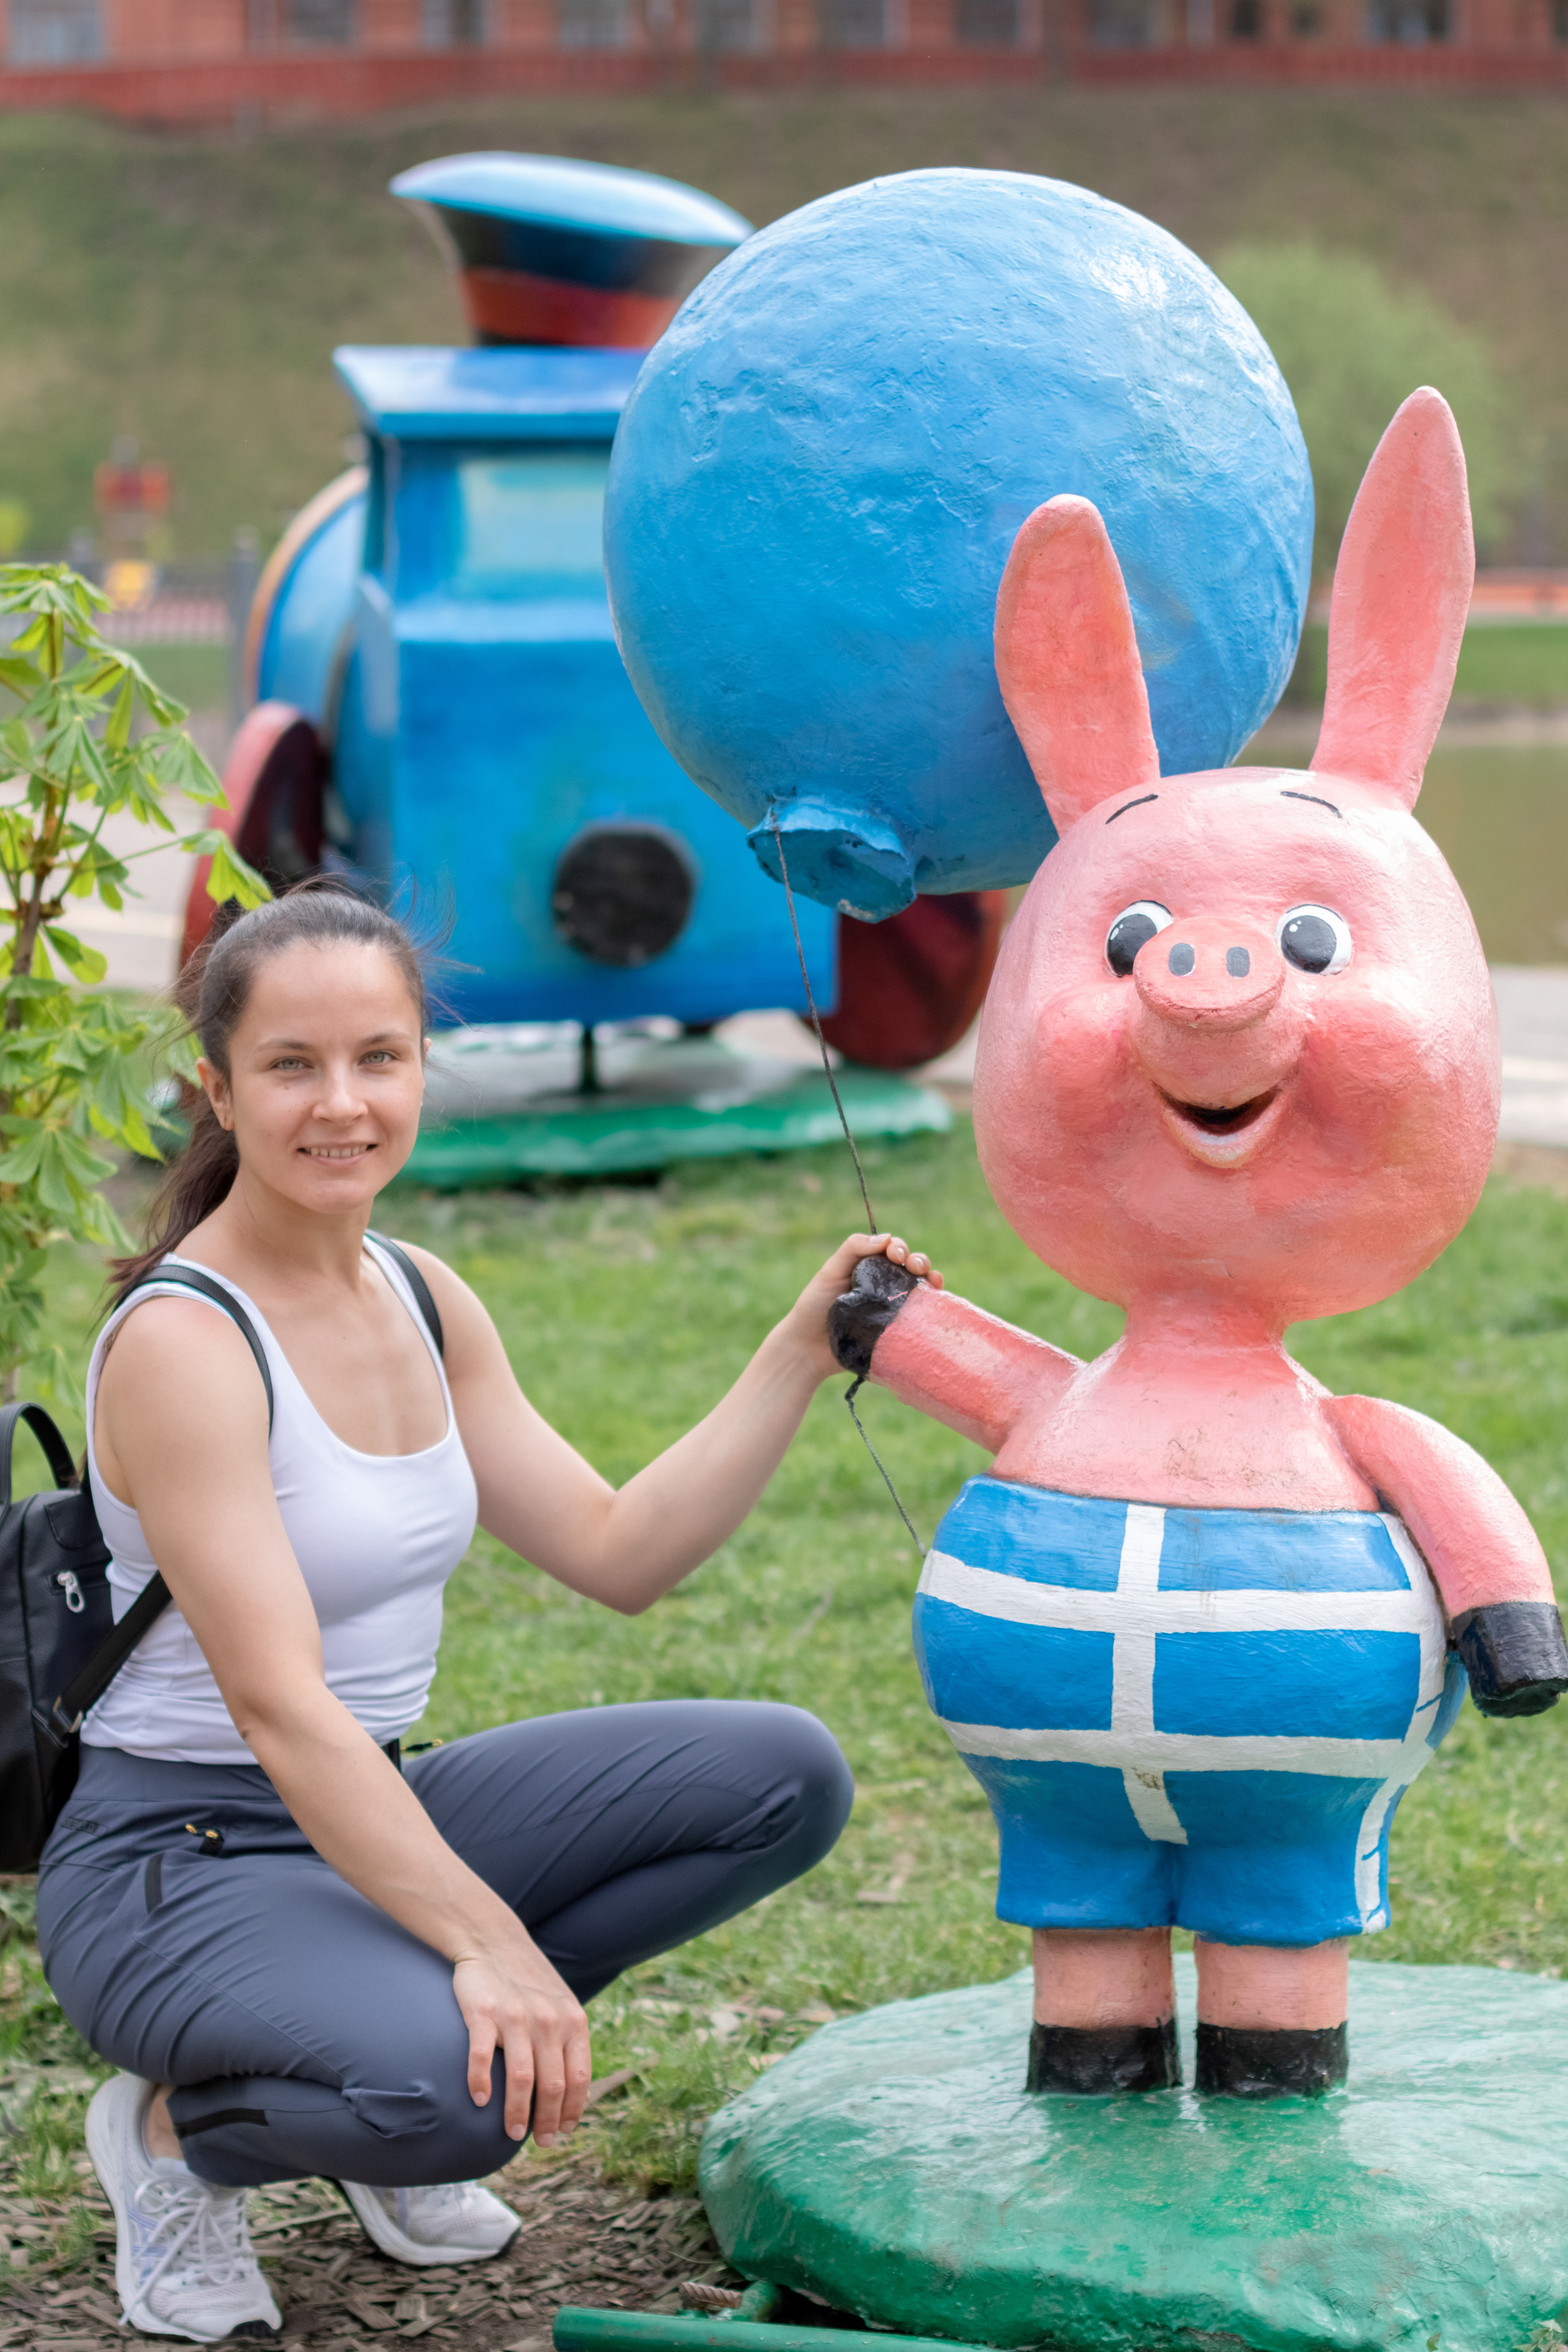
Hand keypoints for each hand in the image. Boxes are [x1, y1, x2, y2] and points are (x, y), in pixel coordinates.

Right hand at [451, 1941, 591, 2145]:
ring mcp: (515, 2017)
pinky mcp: (483, 2014)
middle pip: (553, 2085)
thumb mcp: (562, 2005)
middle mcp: (548, 2021)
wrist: (493, 1941)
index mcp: (572, 2020)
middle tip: (540, 2142)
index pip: (579, 2077)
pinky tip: (480, 2100)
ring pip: (522, 2079)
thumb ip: (570, 2041)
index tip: (565, 2131)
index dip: (574, 2109)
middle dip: (548, 2121)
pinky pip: (483, 2057)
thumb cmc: (530, 1982)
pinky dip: (481, 2083)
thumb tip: (579, 2092)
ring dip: (518, 2113)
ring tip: (514, 2132)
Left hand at [785, 1232, 942, 1379]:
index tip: (896, 1255)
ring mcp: (891, 1309)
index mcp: (869, 1268)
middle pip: (910, 1268)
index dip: (899, 1248)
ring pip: (919, 1290)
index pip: (892, 1251)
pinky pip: (917, 1318)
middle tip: (916, 1267)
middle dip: (920, 1261)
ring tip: (933, 1281)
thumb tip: (886, 1237)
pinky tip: (936, 1305)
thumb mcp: (830, 1271)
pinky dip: (931, 1308)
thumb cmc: (814, 1307)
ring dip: (931, 1280)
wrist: (808, 1349)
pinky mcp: (895, 1331)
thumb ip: (853, 1249)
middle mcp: (884, 1286)